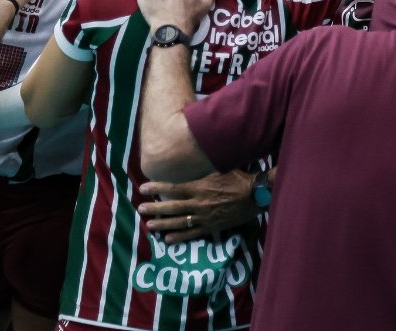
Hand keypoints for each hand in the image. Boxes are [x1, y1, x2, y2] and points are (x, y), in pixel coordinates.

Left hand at [137, 170, 260, 243]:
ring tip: (149, 226)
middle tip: (141, 209)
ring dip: (162, 224)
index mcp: (199, 187)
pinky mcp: (211, 226)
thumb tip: (195, 156)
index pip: (173, 188)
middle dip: (155, 208)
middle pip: (171, 207)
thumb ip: (205, 169)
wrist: (255, 196)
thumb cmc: (239, 179)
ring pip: (178, 222)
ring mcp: (204, 217)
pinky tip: (168, 239)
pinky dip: (179, 237)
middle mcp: (198, 203)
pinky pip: (192, 233)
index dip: (157, 188)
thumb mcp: (220, 168)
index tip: (143, 188)